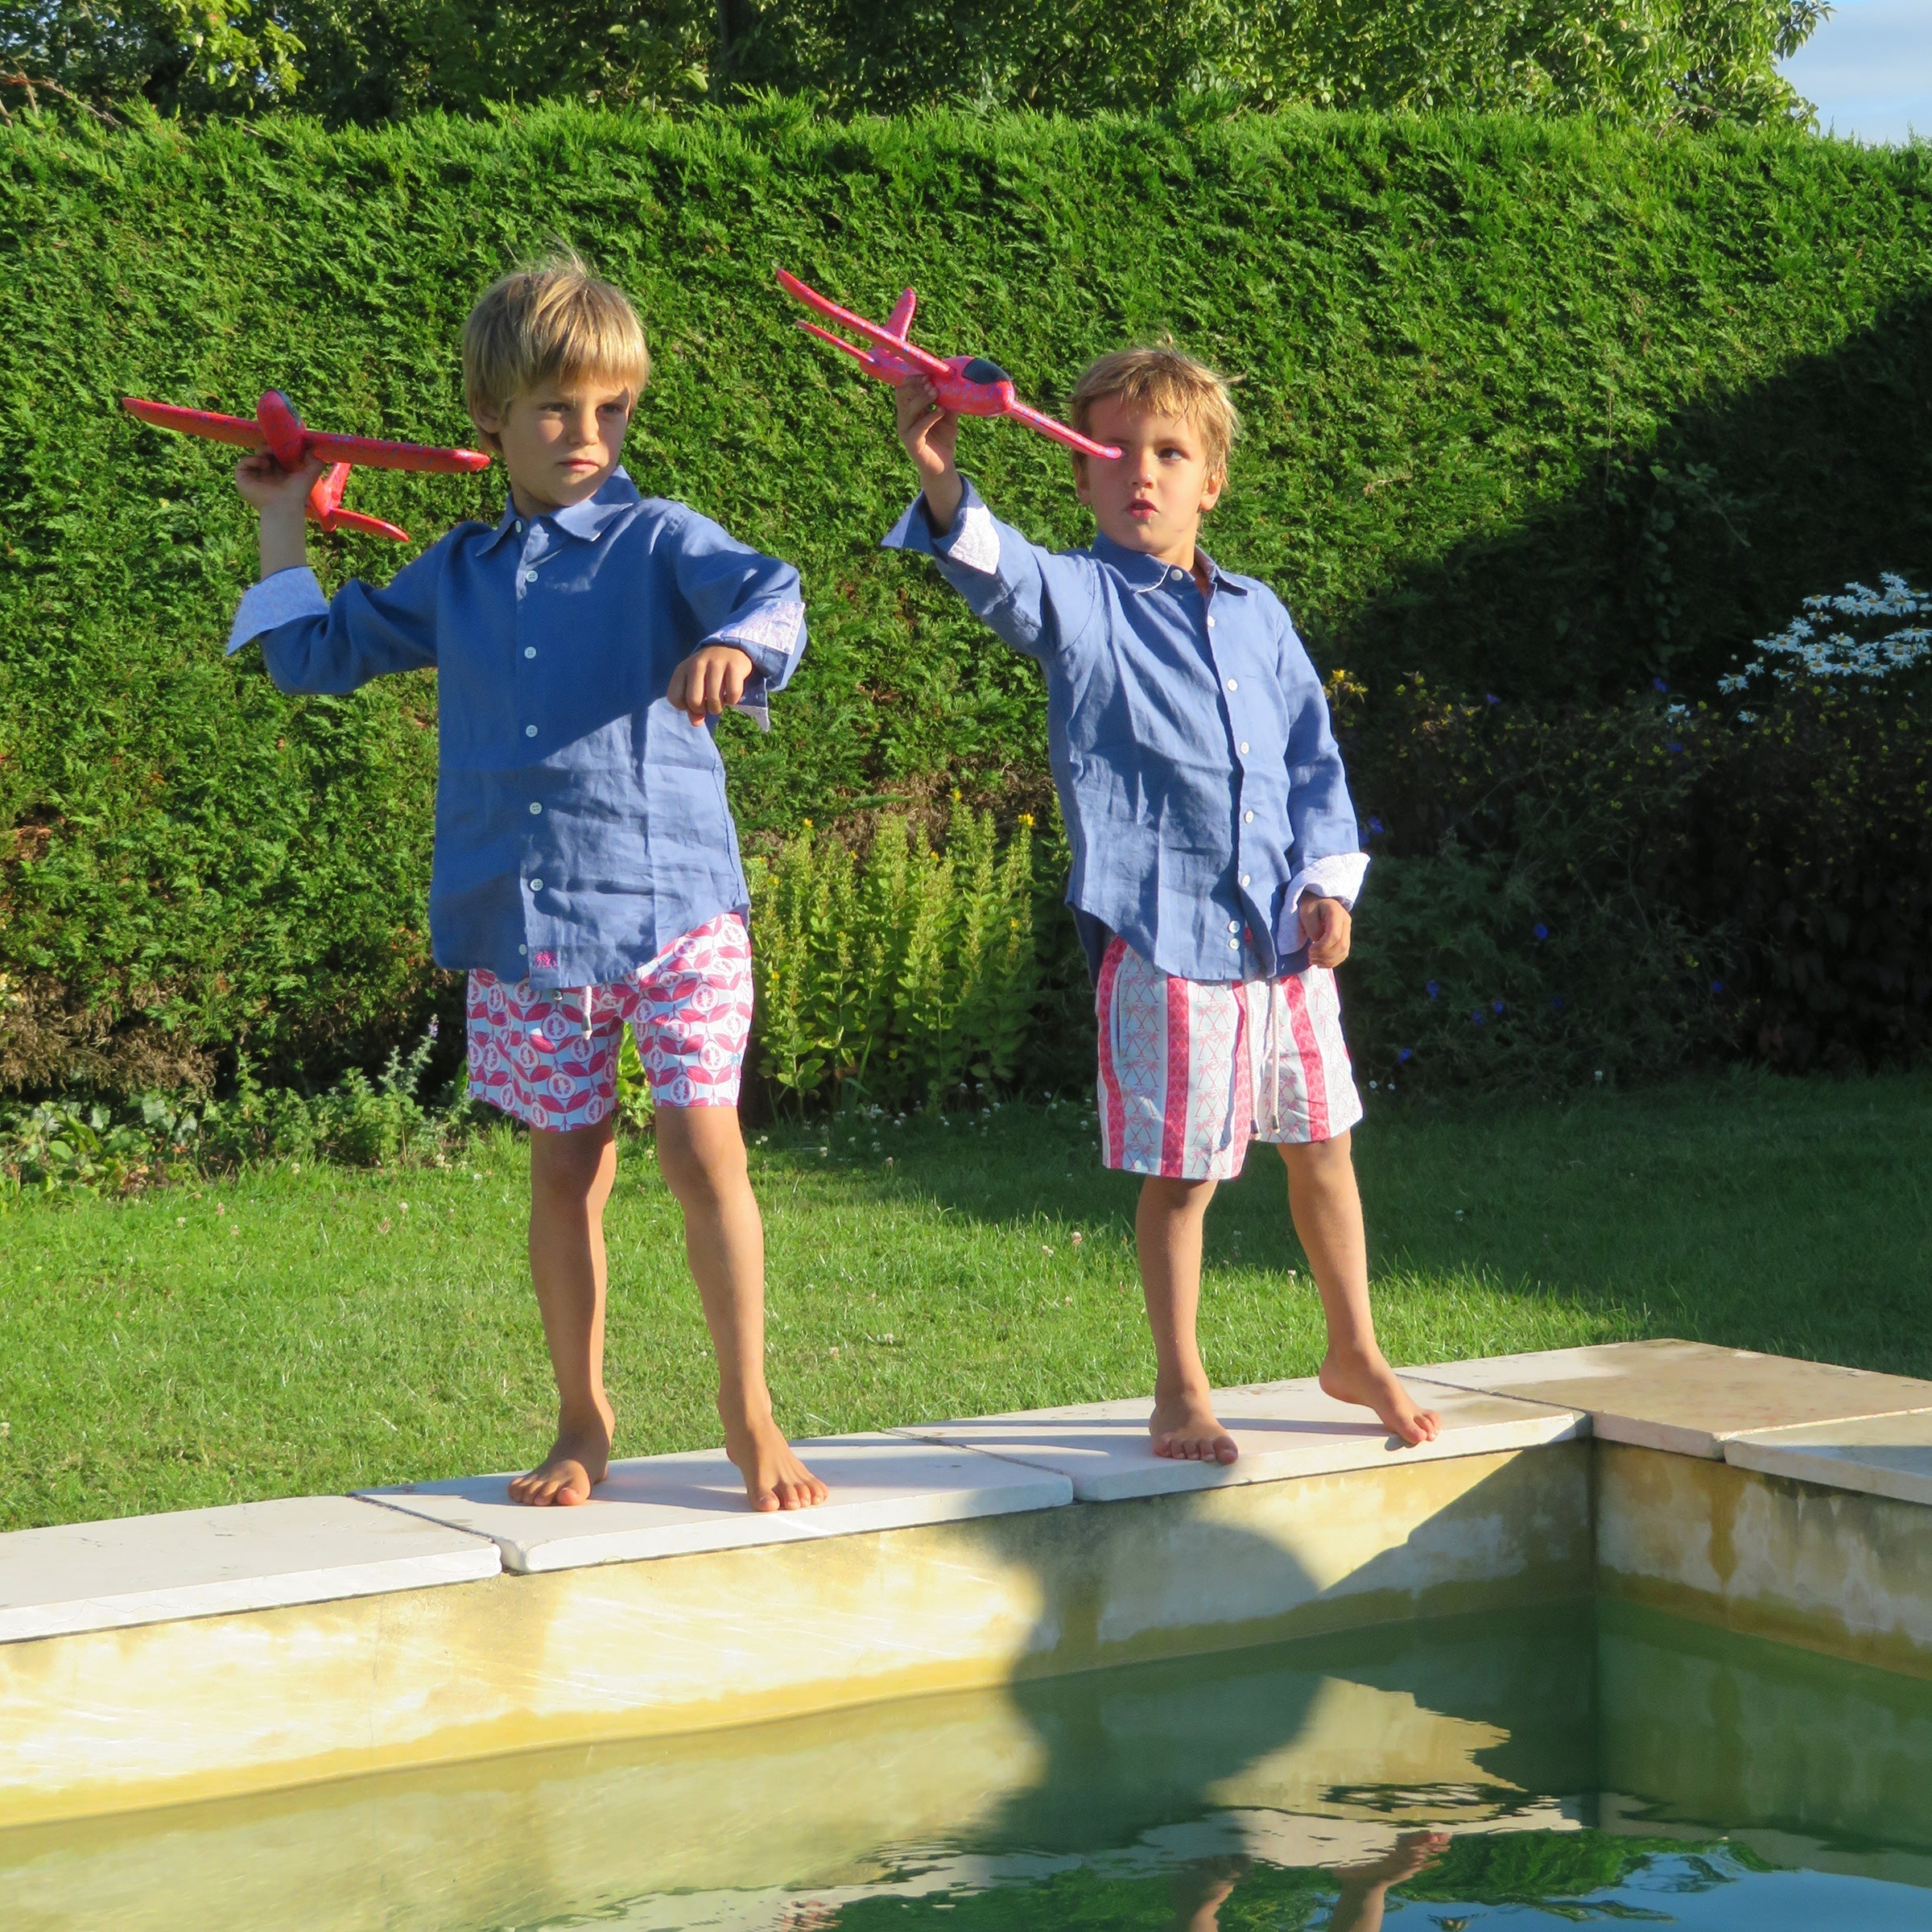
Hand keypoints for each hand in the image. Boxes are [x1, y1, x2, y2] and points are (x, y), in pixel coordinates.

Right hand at [236, 450, 325, 577]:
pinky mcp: (243, 480)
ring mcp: (254, 478)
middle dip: (270, 447)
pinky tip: (262, 463)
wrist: (283, 505)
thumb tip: (311, 449)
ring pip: (254, 456)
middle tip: (275, 447)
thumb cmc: (296, 492)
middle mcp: (267, 476)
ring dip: (262, 452)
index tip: (284, 443)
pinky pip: (242, 463)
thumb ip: (316, 462)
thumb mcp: (310, 475)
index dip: (280, 448)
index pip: (277, 456)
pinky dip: (250, 459)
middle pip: (265, 454)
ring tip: (270, 455)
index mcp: (281, 475)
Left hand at [667, 644, 755, 725]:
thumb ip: (692, 707)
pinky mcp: (734, 665)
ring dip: (718, 707)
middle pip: (694, 701)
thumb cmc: (708, 672)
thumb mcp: (695, 686)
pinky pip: (732, 695)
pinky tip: (731, 693)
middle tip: (708, 703)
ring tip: (720, 700)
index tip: (694, 701)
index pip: (675, 698)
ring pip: (714, 700)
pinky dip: (733, 700)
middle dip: (703, 709)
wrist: (730, 648)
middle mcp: (697, 664)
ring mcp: (716, 663)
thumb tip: (696, 723)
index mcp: (682, 669)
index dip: (685, 707)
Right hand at [895, 376, 962, 527]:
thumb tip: (957, 382)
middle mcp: (904, 418)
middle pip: (902, 394)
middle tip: (933, 384)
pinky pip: (918, 427)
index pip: (903, 388)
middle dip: (917, 386)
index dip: (914, 379)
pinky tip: (941, 412)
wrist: (943, 466)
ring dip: (923, 398)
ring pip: (908, 408)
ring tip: (937, 394)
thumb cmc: (943, 440)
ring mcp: (906, 431)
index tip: (929, 375)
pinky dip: (930, 417)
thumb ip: (949, 401)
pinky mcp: (912, 443)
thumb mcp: (948, 417)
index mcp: (910, 409)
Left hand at [1299, 894, 1351, 967]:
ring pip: (1344, 952)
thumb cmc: (1309, 905)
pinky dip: (1332, 961)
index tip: (1309, 950)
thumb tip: (1319, 943)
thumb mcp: (1306, 913)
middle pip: (1341, 945)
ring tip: (1313, 960)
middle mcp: (1346, 921)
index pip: (1334, 935)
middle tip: (1310, 957)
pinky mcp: (1345, 937)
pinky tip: (1320, 962)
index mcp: (1336, 912)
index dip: (1322, 947)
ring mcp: (1347, 930)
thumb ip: (1313, 928)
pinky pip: (1343, 954)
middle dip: (1324, 955)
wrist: (1318, 900)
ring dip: (1328, 960)